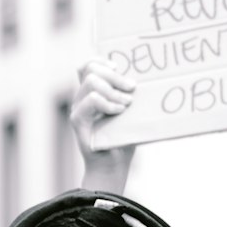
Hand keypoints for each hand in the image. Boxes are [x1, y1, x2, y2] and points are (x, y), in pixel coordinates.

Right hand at [71, 59, 135, 193]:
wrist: (113, 166)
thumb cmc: (123, 139)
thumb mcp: (129, 112)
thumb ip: (129, 95)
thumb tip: (149, 79)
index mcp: (92, 93)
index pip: (87, 65)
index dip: (101, 60)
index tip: (118, 67)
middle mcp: (81, 98)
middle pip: (91, 70)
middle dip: (114, 76)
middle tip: (132, 87)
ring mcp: (78, 108)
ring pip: (91, 82)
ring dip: (113, 90)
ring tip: (127, 103)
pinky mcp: (77, 120)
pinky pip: (91, 100)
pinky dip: (108, 103)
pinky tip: (119, 111)